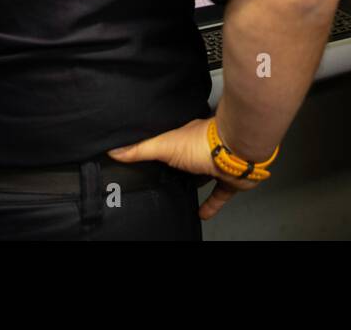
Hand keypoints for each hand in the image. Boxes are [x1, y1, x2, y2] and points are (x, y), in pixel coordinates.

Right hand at [108, 117, 263, 220]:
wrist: (236, 152)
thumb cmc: (201, 143)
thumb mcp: (164, 144)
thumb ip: (140, 149)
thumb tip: (114, 150)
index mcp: (186, 137)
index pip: (170, 142)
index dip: (162, 148)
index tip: (150, 158)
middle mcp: (202, 150)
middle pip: (187, 159)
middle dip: (179, 167)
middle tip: (165, 179)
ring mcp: (216, 166)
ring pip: (204, 176)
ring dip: (195, 184)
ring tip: (181, 194)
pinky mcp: (228, 182)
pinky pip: (218, 195)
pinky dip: (210, 205)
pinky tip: (201, 213)